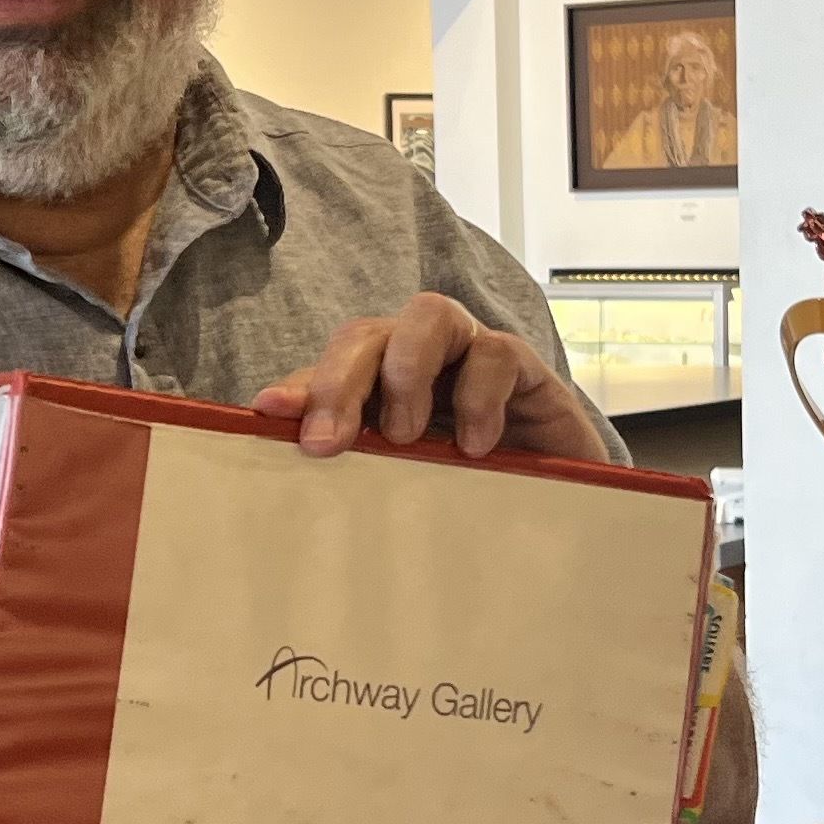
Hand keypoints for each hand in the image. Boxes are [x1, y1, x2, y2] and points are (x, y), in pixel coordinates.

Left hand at [253, 292, 607, 462]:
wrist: (554, 509)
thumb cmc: (466, 489)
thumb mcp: (397, 478)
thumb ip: (347, 454)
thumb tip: (274, 426)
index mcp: (378, 384)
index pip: (329, 367)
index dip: (300, 385)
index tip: (269, 413)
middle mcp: (418, 358)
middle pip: (369, 334)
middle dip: (341, 380)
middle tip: (329, 441)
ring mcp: (471, 354)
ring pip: (431, 314)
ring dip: (407, 369)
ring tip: (404, 436)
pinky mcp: (524, 367)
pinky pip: (496, 354)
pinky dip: (479, 396)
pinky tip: (475, 446)